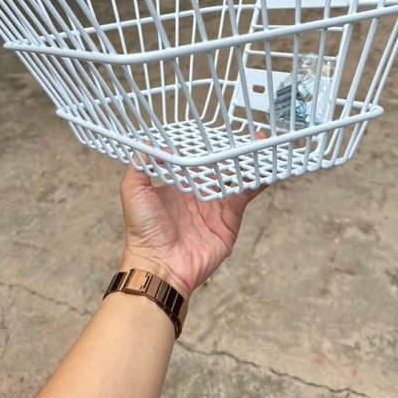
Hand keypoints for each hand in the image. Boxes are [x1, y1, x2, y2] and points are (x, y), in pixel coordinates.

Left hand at [119, 142, 267, 299]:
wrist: (158, 265)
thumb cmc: (142, 231)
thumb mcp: (133, 191)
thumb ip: (141, 165)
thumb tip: (160, 145)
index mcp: (179, 187)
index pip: (197, 162)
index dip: (208, 148)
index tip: (219, 131)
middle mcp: (199, 196)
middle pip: (221, 169)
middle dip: (235, 153)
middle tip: (251, 134)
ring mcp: (215, 209)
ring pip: (236, 181)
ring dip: (249, 165)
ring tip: (263, 147)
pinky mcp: (228, 223)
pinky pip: (243, 199)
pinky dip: (255, 184)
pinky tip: (264, 170)